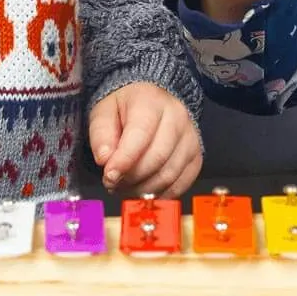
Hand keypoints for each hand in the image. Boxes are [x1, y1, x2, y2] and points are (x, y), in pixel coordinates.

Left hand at [88, 82, 201, 196]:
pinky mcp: (195, 156)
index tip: (109, 176)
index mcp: (152, 102)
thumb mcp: (104, 113)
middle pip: (157, 158)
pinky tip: (143, 189)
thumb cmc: (126, 109)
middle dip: (131, 178)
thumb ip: (101, 135)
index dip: (124, 161)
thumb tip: (105, 159)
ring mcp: (190, 138)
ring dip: (143, 189)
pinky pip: (181, 184)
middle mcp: (177, 117)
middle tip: (113, 182)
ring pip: (169, 175)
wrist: (150, 102)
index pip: (141, 135)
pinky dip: (160, 194)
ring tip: (125, 186)